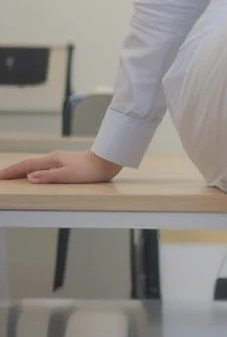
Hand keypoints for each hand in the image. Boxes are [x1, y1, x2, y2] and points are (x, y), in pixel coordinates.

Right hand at [0, 150, 122, 184]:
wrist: (107, 161)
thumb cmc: (90, 170)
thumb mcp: (68, 175)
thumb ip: (49, 176)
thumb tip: (29, 177)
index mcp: (52, 160)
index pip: (26, 166)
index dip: (12, 172)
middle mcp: (54, 159)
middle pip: (28, 165)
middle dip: (13, 170)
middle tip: (1, 176)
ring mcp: (60, 161)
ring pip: (36, 166)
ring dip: (23, 171)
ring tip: (13, 176)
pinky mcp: (66, 164)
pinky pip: (44, 168)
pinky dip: (34, 171)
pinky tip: (37, 175)